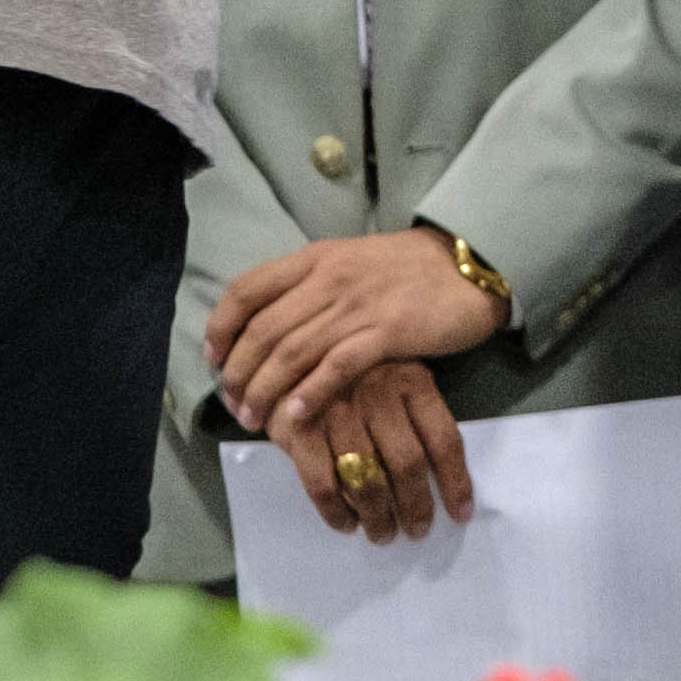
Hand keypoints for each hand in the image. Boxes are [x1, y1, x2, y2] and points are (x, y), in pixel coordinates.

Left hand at [206, 228, 507, 438]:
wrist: (467, 266)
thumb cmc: (406, 270)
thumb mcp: (349, 264)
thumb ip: (311, 288)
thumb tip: (270, 326)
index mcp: (314, 259)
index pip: (247, 290)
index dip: (221, 327)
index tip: (212, 359)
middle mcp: (328, 278)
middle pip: (263, 329)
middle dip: (238, 372)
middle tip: (232, 405)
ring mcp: (357, 304)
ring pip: (292, 352)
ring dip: (265, 390)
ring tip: (253, 420)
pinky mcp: (387, 331)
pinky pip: (337, 366)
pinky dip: (310, 393)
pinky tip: (295, 415)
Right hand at [270, 358, 472, 542]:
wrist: (287, 345)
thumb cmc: (353, 367)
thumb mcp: (395, 373)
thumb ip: (414, 414)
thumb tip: (441, 476)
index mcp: (411, 379)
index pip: (444, 440)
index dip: (456, 483)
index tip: (461, 514)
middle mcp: (378, 392)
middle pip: (407, 464)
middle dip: (416, 507)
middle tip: (416, 531)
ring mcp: (337, 409)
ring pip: (367, 480)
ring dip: (378, 517)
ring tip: (383, 534)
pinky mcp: (300, 427)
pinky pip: (323, 484)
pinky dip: (336, 512)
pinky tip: (346, 524)